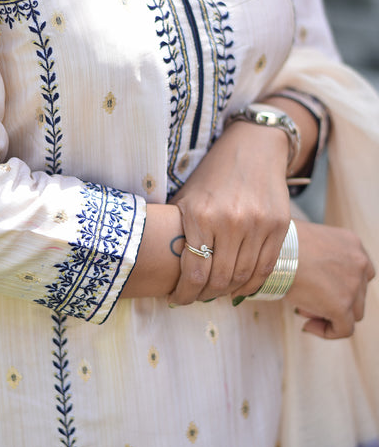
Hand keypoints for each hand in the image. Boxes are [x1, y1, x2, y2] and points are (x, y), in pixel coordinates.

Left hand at [167, 120, 291, 303]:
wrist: (253, 147)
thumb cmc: (213, 175)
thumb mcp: (187, 197)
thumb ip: (178, 231)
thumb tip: (167, 270)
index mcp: (201, 214)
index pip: (194, 272)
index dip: (185, 293)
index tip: (178, 299)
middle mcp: (231, 221)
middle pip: (219, 279)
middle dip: (204, 295)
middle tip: (196, 296)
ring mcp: (258, 224)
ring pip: (243, 277)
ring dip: (228, 291)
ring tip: (216, 291)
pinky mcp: (279, 225)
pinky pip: (266, 267)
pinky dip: (251, 283)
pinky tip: (239, 286)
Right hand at [286, 220, 375, 338]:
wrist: (277, 249)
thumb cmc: (282, 243)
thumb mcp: (310, 242)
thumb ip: (322, 259)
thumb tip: (316, 281)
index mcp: (352, 243)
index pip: (358, 271)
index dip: (340, 284)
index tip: (319, 288)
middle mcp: (360, 263)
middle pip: (357, 293)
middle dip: (333, 300)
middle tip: (307, 300)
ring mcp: (354, 285)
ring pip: (353, 313)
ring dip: (330, 314)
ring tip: (303, 309)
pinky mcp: (342, 306)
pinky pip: (343, 329)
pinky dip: (327, 331)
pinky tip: (308, 325)